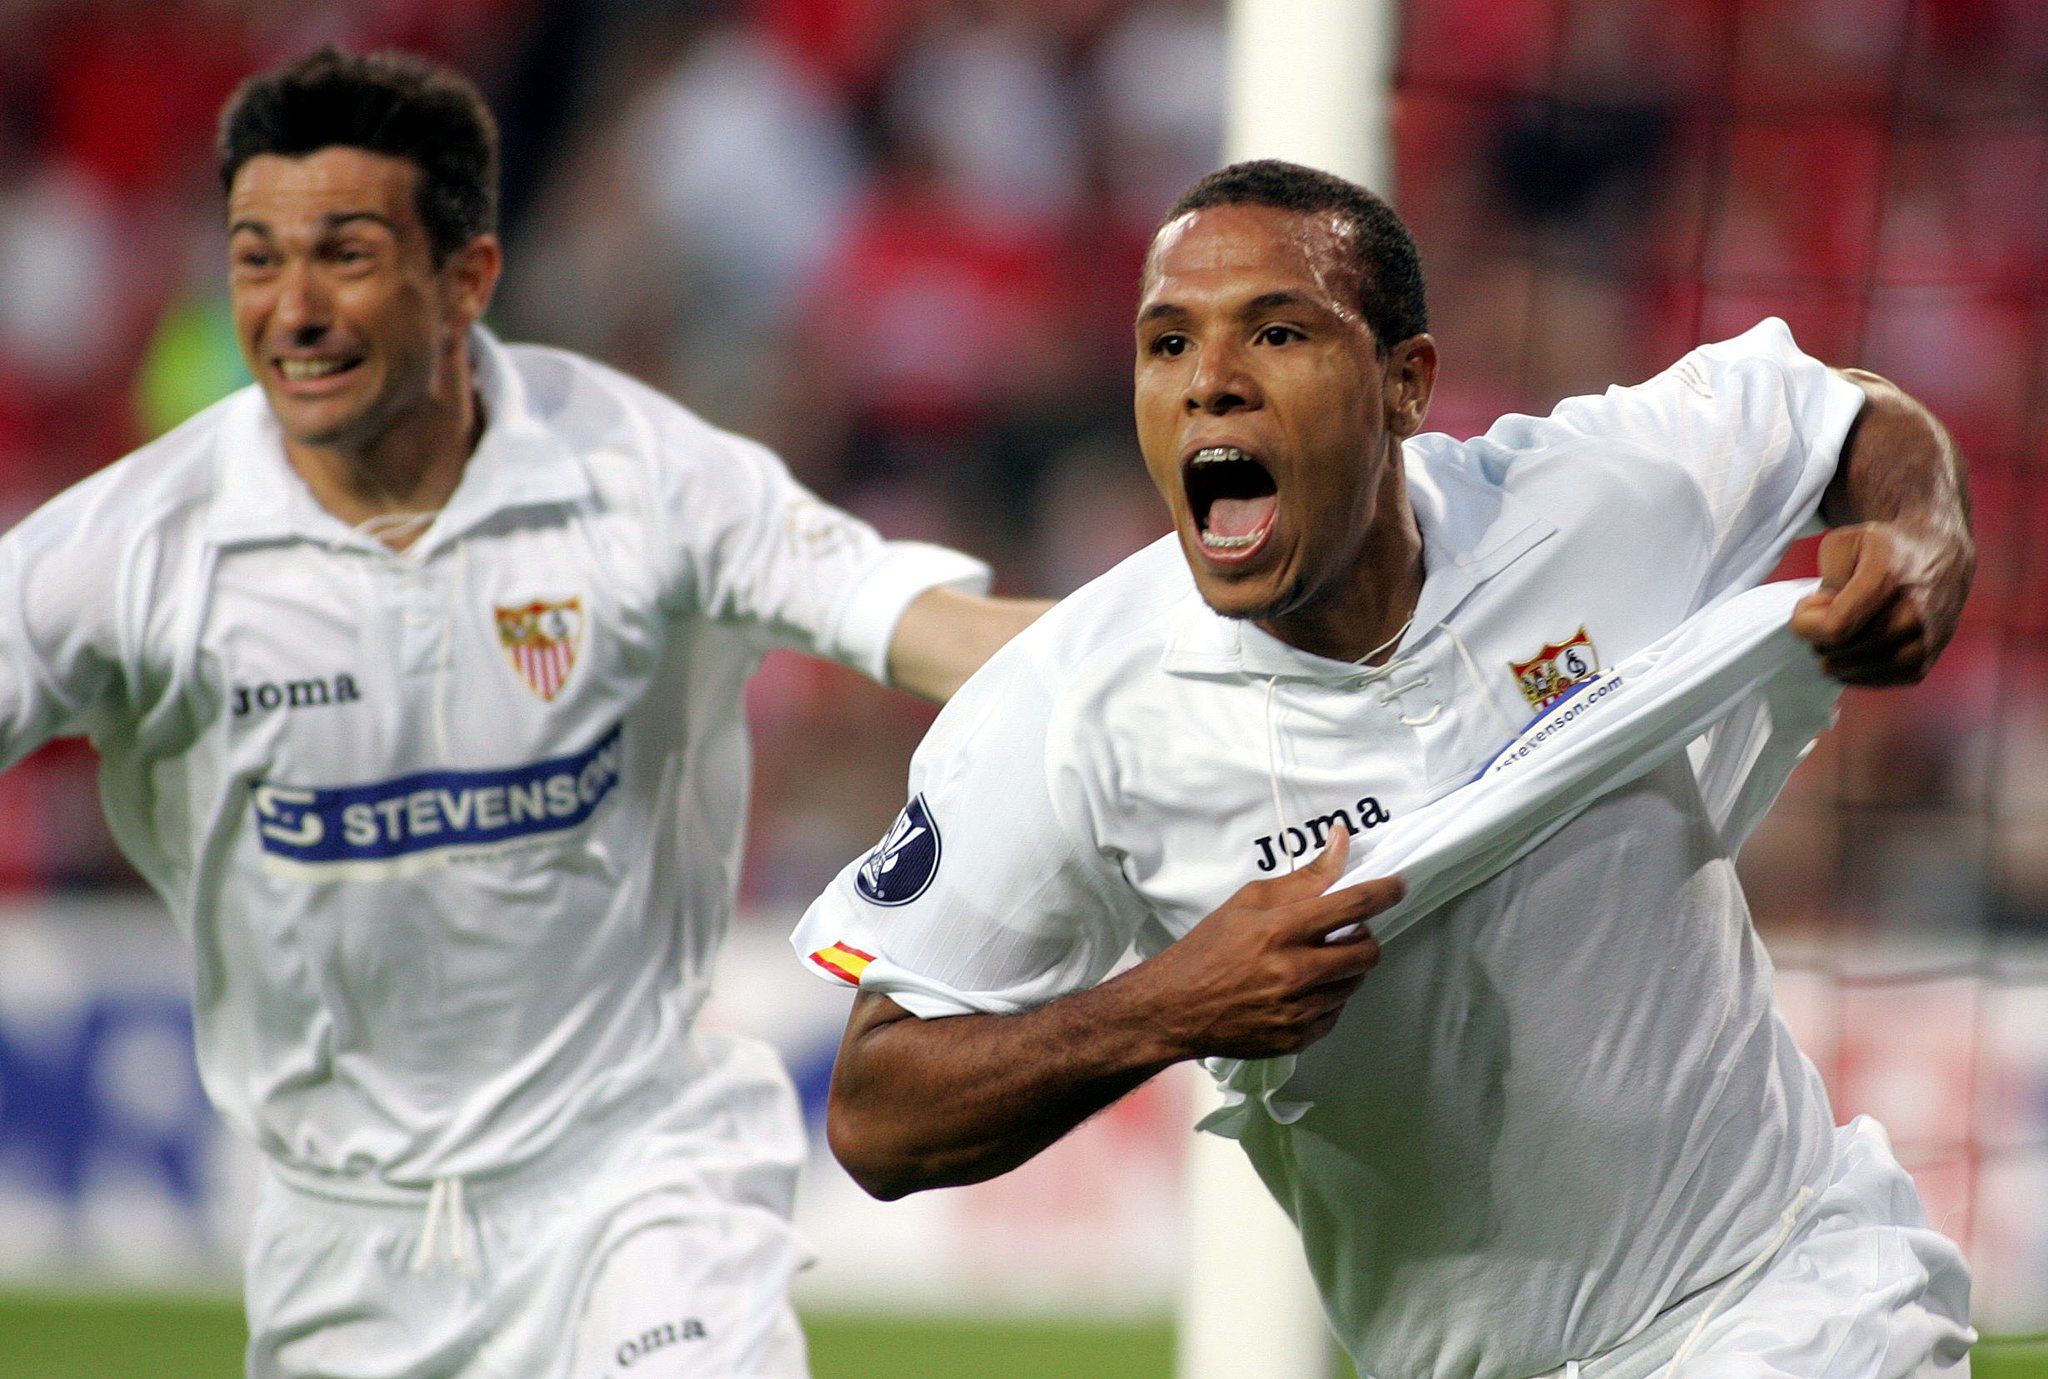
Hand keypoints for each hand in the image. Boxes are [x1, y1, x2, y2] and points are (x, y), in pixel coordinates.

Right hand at [1127, 826, 1401, 1061]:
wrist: (1174, 1007)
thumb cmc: (1209, 948)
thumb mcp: (1249, 902)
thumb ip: (1304, 877)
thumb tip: (1341, 840)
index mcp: (1280, 930)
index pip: (1353, 906)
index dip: (1384, 892)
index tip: (1398, 886)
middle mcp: (1293, 972)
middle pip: (1366, 951)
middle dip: (1365, 937)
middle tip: (1345, 932)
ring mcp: (1297, 1010)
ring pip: (1354, 984)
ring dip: (1344, 968)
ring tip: (1313, 962)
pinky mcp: (1296, 1038)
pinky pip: (1334, 1013)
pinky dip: (1325, 998)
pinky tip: (1297, 991)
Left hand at [1789, 521, 1971, 686]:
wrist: (1943, 552)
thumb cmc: (1887, 546)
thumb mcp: (1845, 542)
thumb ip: (1826, 578)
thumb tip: (1823, 615)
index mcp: (1889, 579)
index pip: (1834, 627)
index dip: (1806, 623)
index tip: (1808, 606)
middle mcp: (1913, 614)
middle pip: (1841, 651)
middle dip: (1819, 637)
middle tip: (1825, 617)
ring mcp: (1924, 642)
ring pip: (1857, 670)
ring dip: (1835, 657)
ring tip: (1839, 633)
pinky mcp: (1927, 662)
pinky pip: (1876, 681)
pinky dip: (1856, 671)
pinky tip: (1853, 650)